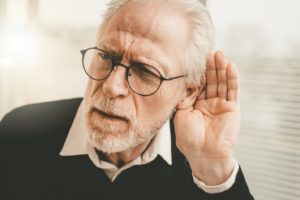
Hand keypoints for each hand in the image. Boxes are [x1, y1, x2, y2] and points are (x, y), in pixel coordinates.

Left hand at [174, 51, 240, 184]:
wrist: (203, 154)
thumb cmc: (188, 137)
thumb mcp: (180, 114)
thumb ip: (184, 98)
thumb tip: (184, 83)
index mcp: (196, 105)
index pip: (199, 85)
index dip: (199, 73)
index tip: (197, 59)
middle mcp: (209, 103)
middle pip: (211, 81)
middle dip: (210, 67)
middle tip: (210, 52)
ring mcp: (221, 105)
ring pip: (222, 83)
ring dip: (221, 68)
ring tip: (219, 54)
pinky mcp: (232, 108)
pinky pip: (233, 90)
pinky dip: (232, 78)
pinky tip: (230, 66)